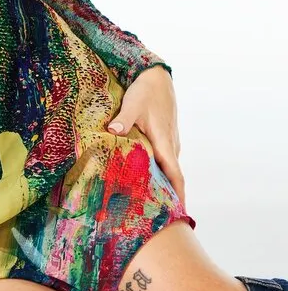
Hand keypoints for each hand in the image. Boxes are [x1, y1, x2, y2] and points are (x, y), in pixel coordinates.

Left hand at [107, 66, 185, 206]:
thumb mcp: (132, 104)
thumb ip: (123, 120)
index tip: (178, 213)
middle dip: (168, 195)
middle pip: (172, 176)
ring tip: (150, 201)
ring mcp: (169, 140)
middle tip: (158, 215)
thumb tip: (113, 131)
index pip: (176, 174)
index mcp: (165, 142)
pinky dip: (158, 169)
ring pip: (168, 167)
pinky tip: (145, 175)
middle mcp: (171, 144)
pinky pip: (164, 158)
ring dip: (163, 182)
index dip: (178, 195)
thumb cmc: (146, 91)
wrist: (157, 76)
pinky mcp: (165, 135)